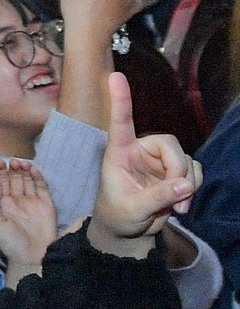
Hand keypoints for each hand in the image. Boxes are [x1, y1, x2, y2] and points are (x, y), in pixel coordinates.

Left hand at [0, 159, 56, 277]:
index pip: (1, 184)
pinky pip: (42, 188)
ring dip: (24, 171)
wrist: (32, 255)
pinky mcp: (46, 204)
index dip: (0, 173)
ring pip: (28, 181)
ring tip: (21, 163)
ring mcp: (32, 201)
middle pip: (14, 179)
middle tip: (12, 161)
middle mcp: (18, 201)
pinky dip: (38, 178)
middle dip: (12, 169)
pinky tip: (33, 170)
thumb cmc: (10, 242)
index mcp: (4, 204)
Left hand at [90, 72, 199, 254]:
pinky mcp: (174, 171)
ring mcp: (159, 160)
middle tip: (177, 197)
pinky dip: (193, 187)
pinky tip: (181, 204)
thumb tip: (185, 183)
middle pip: (170, 144)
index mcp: (119, 153)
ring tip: (174, 206)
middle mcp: (140, 151)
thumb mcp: (133, 210)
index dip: (120, 100)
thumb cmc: (118, 216)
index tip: (114, 76)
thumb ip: (157, 197)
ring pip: (186, 160)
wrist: (128, 232)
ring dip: (187, 184)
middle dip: (178, 171)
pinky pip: (195, 170)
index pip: (120, 123)